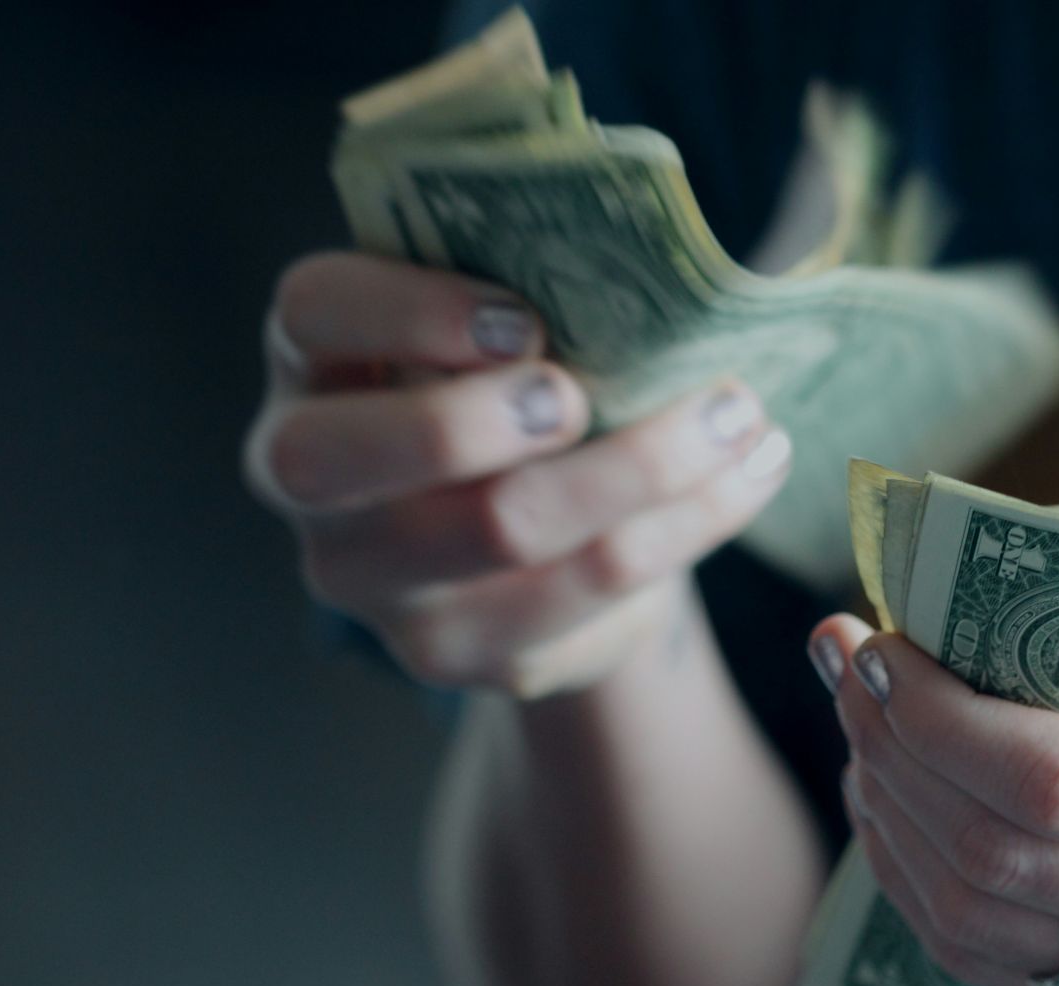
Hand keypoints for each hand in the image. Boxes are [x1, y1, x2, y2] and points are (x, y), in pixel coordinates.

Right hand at [245, 252, 791, 697]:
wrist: (543, 532)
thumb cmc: (520, 383)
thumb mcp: (504, 321)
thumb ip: (534, 279)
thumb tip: (660, 258)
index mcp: (314, 360)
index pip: (312, 313)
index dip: (407, 312)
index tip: (522, 319)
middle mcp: (309, 478)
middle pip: (353, 456)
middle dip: (481, 417)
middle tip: (583, 392)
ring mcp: (376, 582)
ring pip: (503, 530)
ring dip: (642, 466)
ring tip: (740, 415)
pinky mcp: (462, 652)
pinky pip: (587, 595)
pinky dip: (687, 525)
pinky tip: (749, 474)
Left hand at [808, 603, 1058, 985]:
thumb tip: (944, 583)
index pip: (1054, 782)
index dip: (933, 716)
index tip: (876, 640)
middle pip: (995, 857)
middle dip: (889, 751)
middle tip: (847, 661)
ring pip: (974, 925)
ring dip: (888, 816)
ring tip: (862, 725)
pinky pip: (995, 965)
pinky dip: (922, 881)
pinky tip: (898, 802)